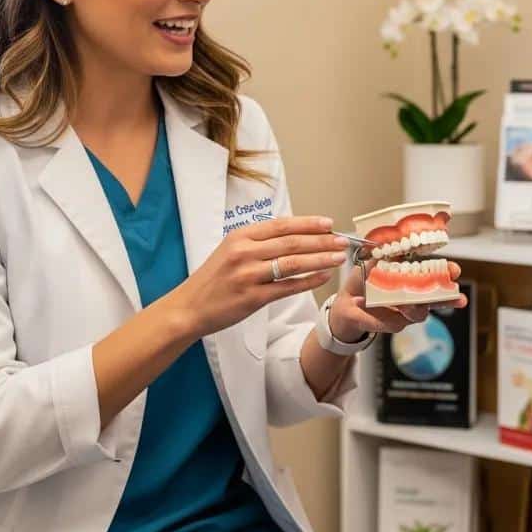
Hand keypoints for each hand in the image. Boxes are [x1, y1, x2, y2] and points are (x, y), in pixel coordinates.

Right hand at [169, 216, 347, 338]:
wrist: (188, 308)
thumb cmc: (213, 279)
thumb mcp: (231, 249)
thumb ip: (259, 241)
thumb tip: (295, 234)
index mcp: (240, 236)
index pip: (281, 225)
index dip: (308, 223)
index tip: (328, 223)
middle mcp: (244, 252)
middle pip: (291, 242)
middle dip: (321, 240)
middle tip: (342, 240)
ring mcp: (248, 275)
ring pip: (293, 263)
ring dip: (320, 259)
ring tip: (338, 257)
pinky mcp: (252, 298)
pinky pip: (287, 287)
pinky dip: (308, 281)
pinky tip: (323, 277)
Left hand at [327, 260, 467, 342]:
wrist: (346, 304)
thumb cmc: (364, 281)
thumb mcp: (373, 263)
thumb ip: (385, 257)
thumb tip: (395, 249)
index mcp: (412, 280)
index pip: (435, 278)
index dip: (447, 275)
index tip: (454, 271)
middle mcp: (412, 298)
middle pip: (435, 300)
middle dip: (447, 297)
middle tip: (454, 294)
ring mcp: (403, 313)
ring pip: (419, 314)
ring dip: (415, 307)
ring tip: (405, 303)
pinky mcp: (389, 325)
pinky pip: (392, 322)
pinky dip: (379, 313)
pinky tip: (364, 302)